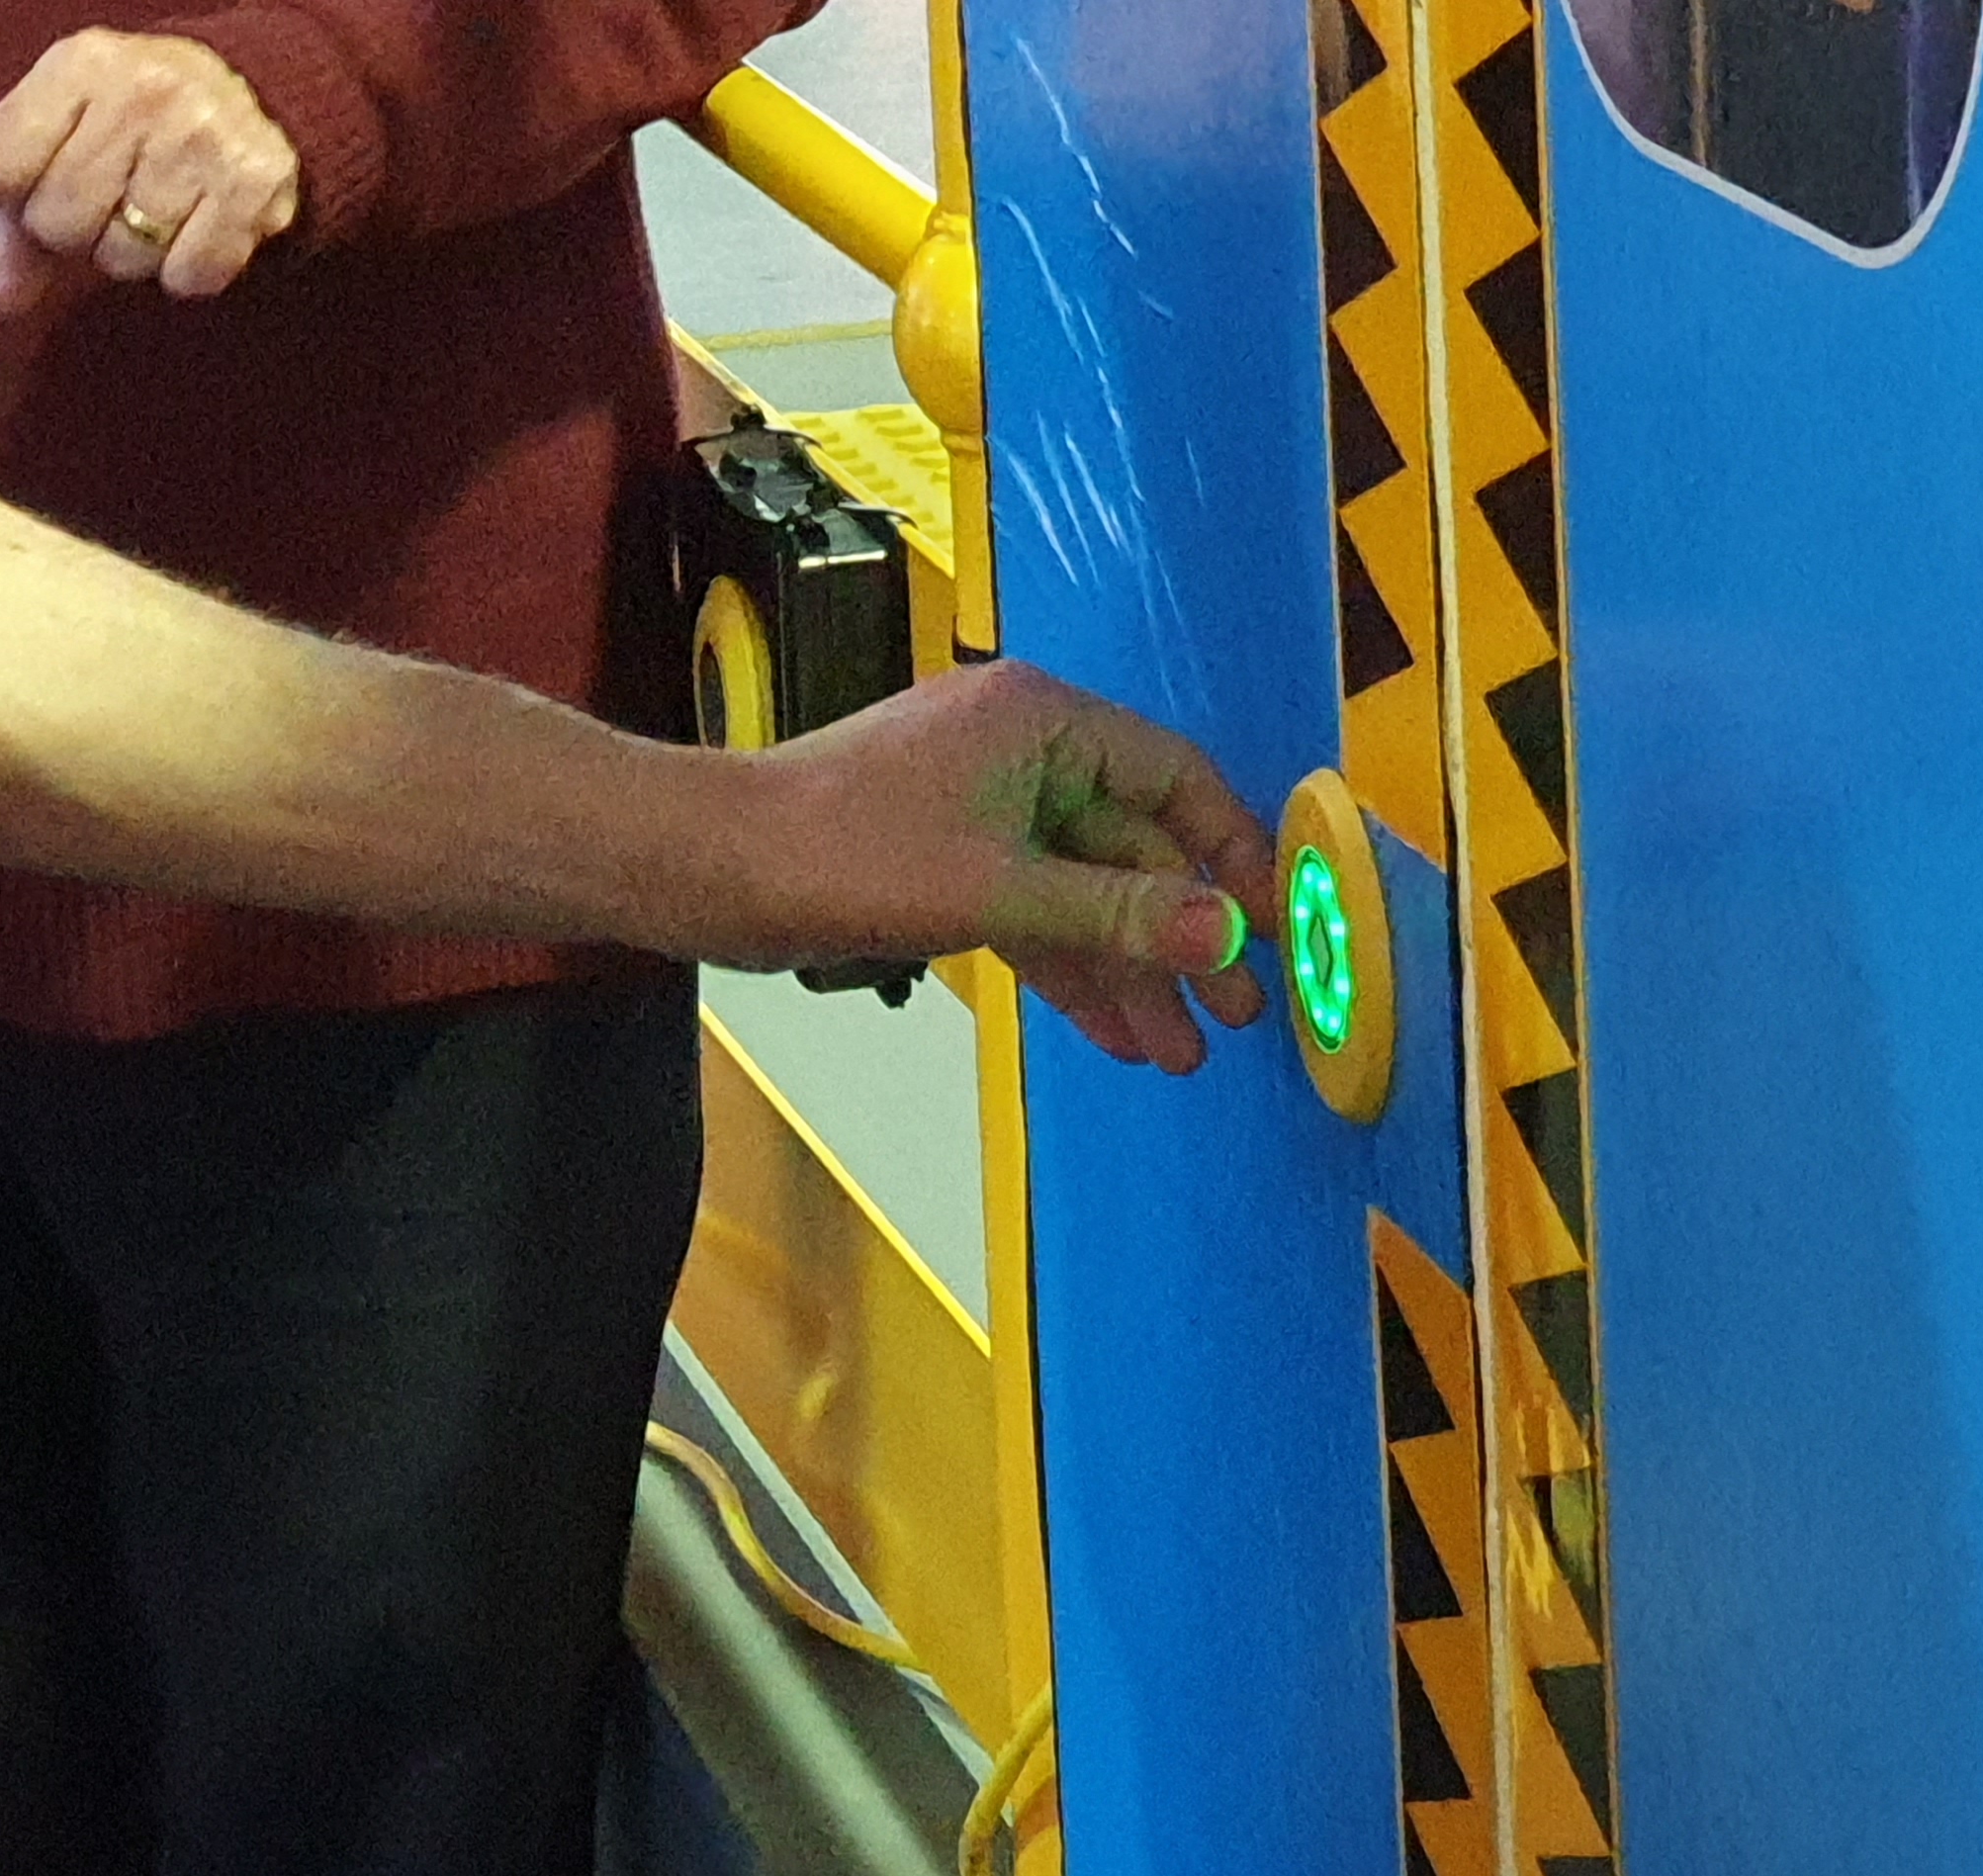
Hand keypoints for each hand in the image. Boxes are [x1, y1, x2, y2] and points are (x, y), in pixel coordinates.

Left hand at [0, 29, 300, 314]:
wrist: (256, 91)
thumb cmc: (134, 122)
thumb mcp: (63, 134)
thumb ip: (15, 216)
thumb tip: (8, 299)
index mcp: (79, 65)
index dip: (12, 192)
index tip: (46, 174)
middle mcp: (141, 92)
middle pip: (56, 221)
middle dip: (76, 229)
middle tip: (113, 198)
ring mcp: (200, 136)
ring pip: (122, 257)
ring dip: (134, 253)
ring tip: (159, 207)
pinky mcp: (253, 184)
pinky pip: (188, 276)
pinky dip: (189, 271)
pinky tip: (199, 227)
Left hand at [748, 664, 1278, 1073]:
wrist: (708, 869)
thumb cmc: (838, 853)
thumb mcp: (998, 891)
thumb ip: (1118, 913)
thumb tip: (1223, 934)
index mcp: (1043, 719)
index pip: (1177, 778)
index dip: (1234, 856)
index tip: (1274, 929)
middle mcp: (1023, 748)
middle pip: (1136, 844)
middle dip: (1183, 936)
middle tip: (1237, 1012)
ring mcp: (985, 804)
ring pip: (1085, 889)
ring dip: (1131, 969)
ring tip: (1181, 1050)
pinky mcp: (950, 857)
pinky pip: (1036, 909)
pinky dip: (1071, 965)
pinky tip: (1117, 1030)